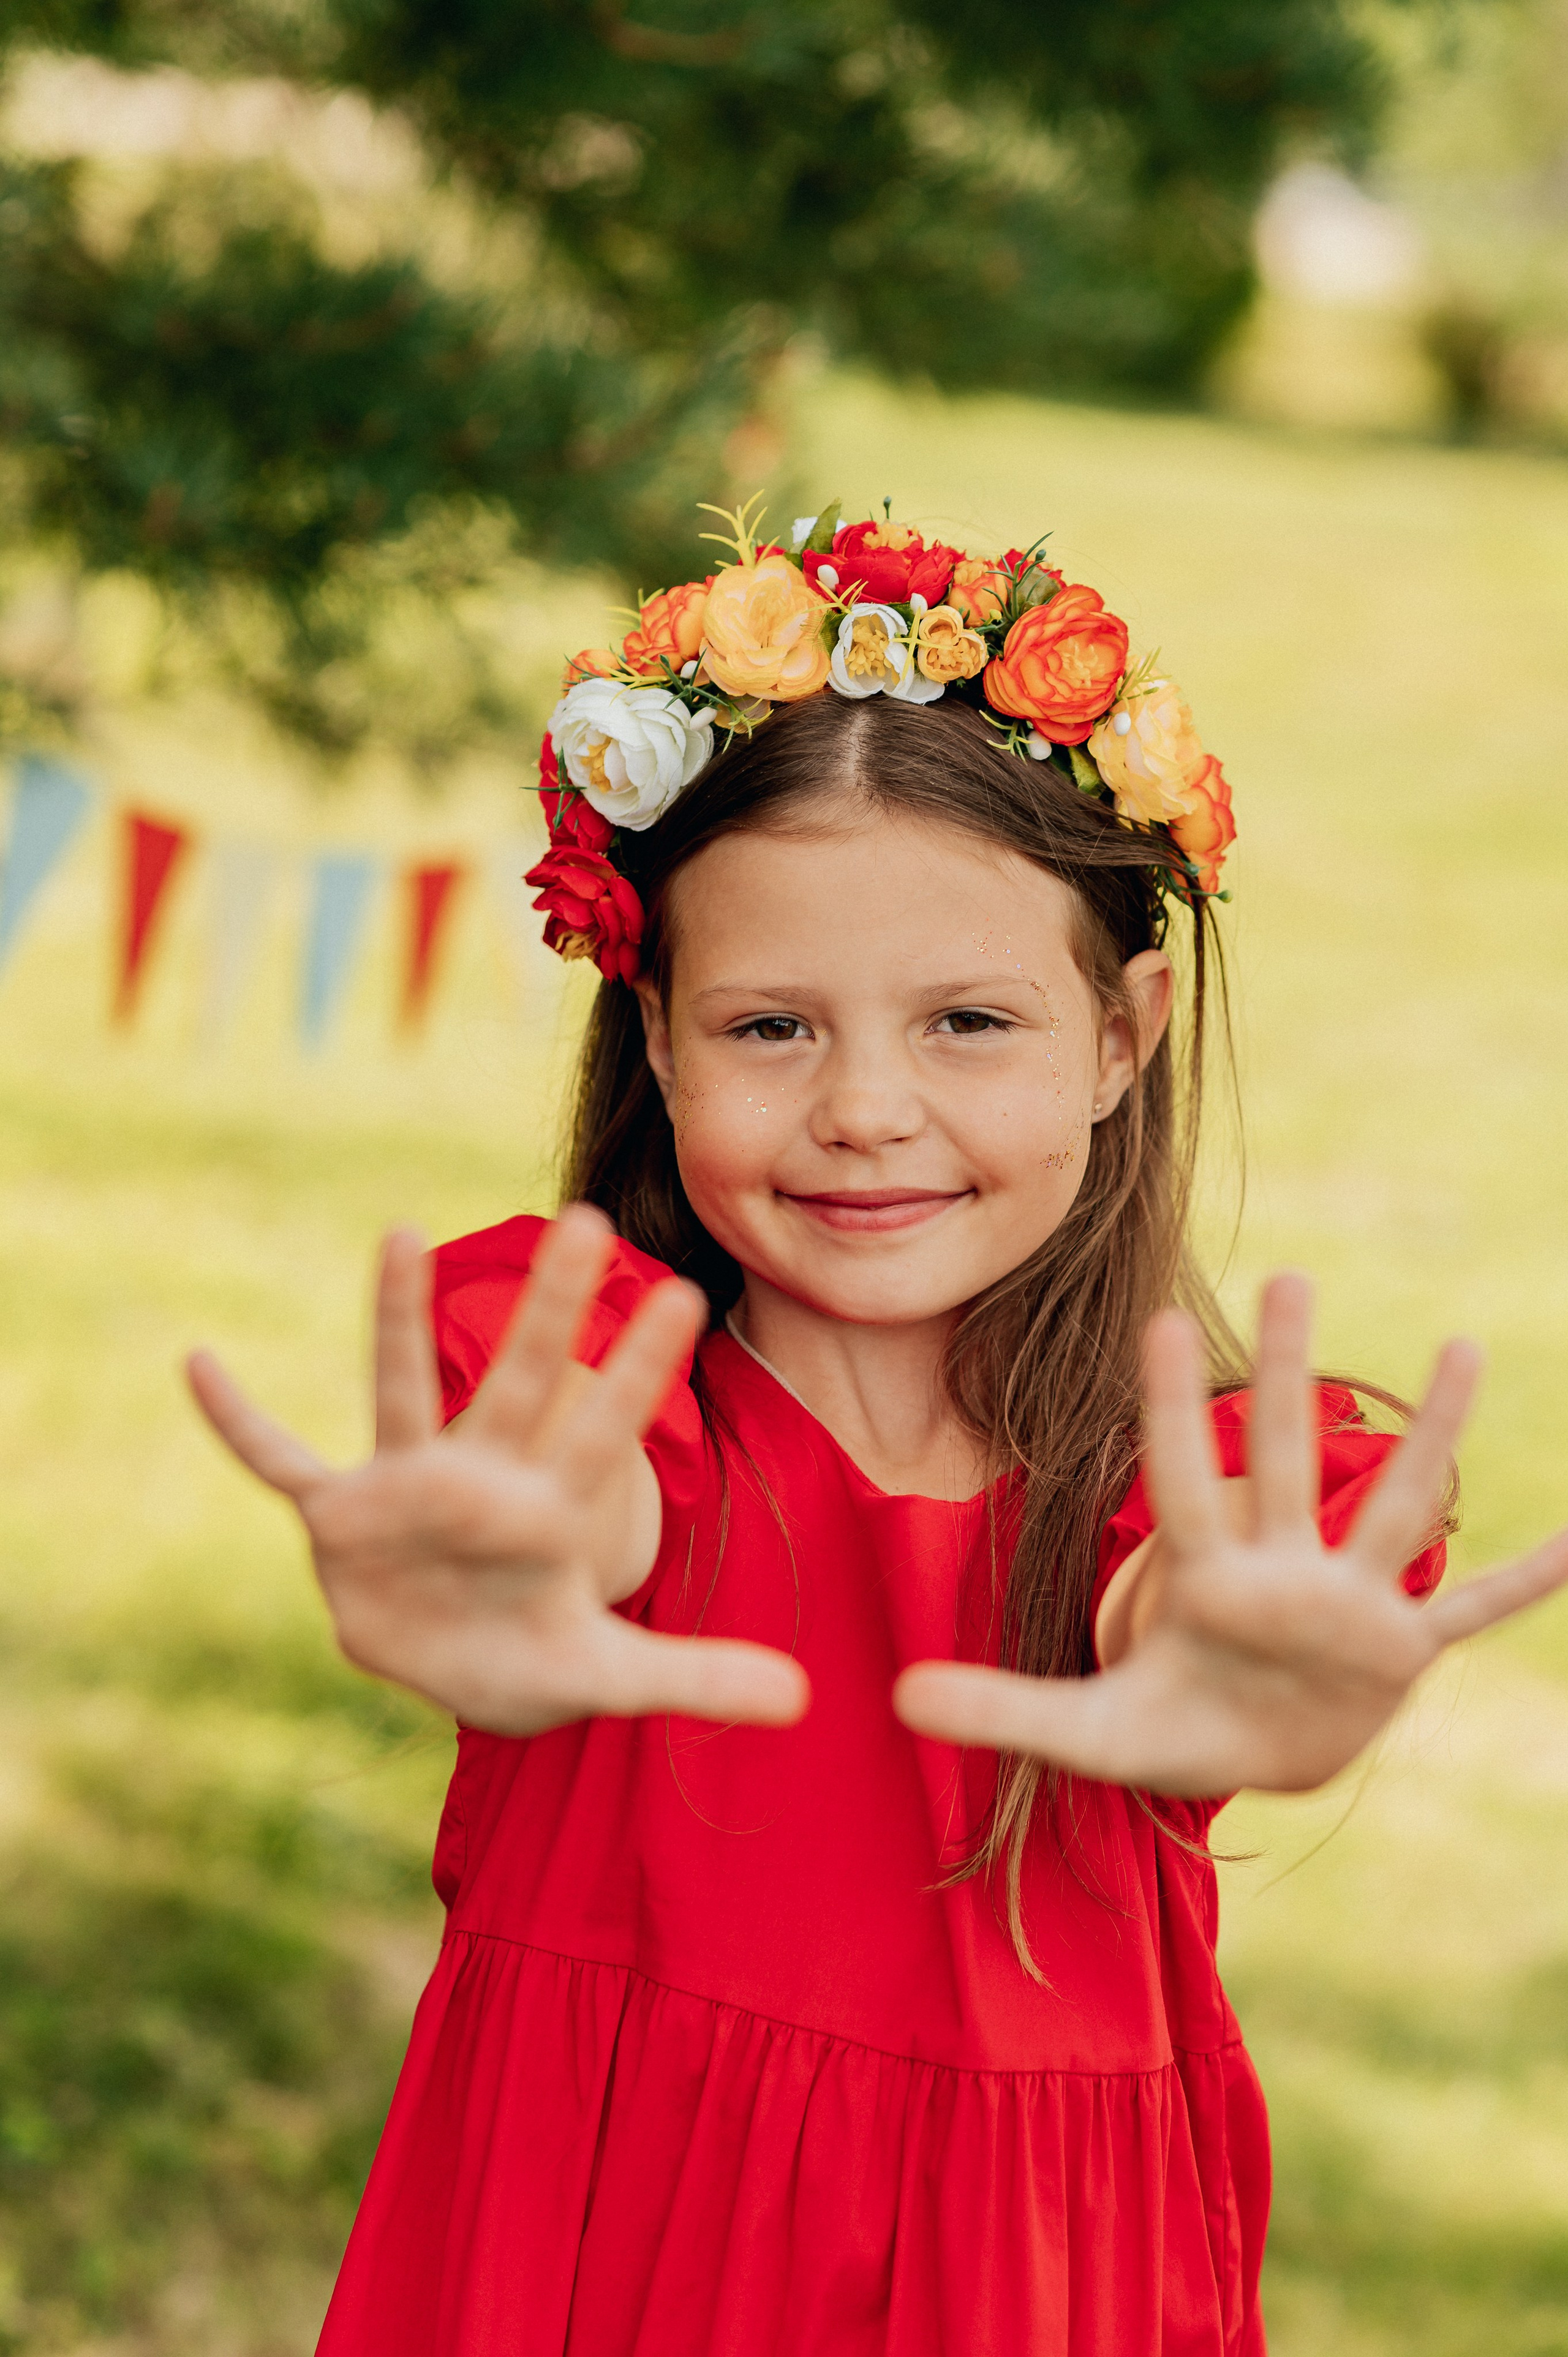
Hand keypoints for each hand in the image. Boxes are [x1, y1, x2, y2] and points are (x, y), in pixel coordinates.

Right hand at [187, 1205, 808, 1736]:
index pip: (606, 1429)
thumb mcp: (608, 1675)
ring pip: (405, 1389)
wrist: (449, 1670)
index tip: (683, 1294)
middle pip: (522, 1381)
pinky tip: (198, 1364)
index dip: (639, 1370)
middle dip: (549, 1308)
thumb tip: (805, 1704)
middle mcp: (485, 1478)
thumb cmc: (529, 1656)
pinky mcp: (341, 1515)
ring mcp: (409, 1488)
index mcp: (551, 1511)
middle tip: (587, 1219)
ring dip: (399, 1318)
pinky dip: (240, 1422)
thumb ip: (696, 1678)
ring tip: (401, 1232)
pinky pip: (282, 1460)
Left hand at [894, 1274, 1567, 1795]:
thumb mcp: (1088, 1731)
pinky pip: (1468, 1610)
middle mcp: (1279, 1570)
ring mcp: (1347, 1606)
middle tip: (1289, 1272)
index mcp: (1204, 1580)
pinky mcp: (1400, 1650)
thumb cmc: (1173, 1726)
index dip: (1171, 1407)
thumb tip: (889, 1698)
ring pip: (1391, 1508)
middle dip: (1286, 1372)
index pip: (1179, 1477)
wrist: (1250, 1759)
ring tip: (1463, 1346)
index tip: (1161, 1320)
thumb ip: (1000, 1711)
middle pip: (1281, 1458)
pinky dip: (1521, 1585)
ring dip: (1429, 1437)